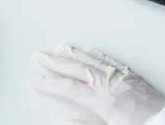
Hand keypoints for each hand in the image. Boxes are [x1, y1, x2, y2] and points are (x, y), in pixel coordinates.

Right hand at [28, 44, 164, 124]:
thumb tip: (63, 122)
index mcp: (102, 100)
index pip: (68, 88)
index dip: (47, 83)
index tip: (32, 79)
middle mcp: (109, 83)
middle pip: (76, 69)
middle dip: (55, 62)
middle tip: (38, 55)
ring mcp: (121, 77)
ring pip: (91, 59)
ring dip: (73, 53)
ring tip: (58, 47)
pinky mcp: (132, 75)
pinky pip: (110, 59)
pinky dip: (96, 53)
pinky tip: (88, 49)